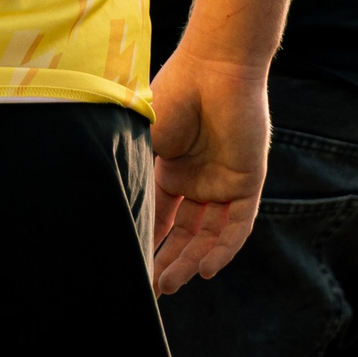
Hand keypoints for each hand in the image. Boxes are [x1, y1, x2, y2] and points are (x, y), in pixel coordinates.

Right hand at [147, 48, 270, 294]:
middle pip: (185, 234)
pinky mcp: (247, 181)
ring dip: (192, 261)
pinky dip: (223, 249)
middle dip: (169, 262)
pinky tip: (206, 270)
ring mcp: (223, 181)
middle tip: (153, 289)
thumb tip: (110, 216)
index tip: (133, 271)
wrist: (213, 67)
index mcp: (172, 169)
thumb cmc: (172, 96)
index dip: (148, 243)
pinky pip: (237, 225)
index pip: (161, 217)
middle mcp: (198, 179)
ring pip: (209, 235)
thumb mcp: (144, 144)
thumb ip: (136, 180)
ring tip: (170, 284)